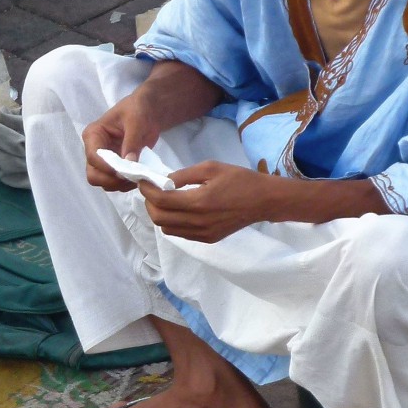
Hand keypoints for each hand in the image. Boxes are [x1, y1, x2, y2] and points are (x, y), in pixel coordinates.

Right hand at [81, 87, 161, 190]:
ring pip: (103, 182)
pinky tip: (139, 177)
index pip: (93, 156)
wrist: (148, 112)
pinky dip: (126, 185)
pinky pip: (115, 183)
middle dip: (111, 180)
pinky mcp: (114, 168)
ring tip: (138, 176)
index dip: (107, 167)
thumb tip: (129, 162)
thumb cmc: (138, 110)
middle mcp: (94, 150)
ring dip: (120, 184)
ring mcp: (103, 161)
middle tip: (131, 178)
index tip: (125, 171)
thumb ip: (132, 142)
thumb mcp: (136, 121)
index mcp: (93, 135)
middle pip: (93, 175)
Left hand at [141, 162, 274, 242]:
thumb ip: (183, 175)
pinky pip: (180, 234)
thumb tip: (163, 181)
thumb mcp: (210, 167)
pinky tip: (178, 210)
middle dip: (149, 204)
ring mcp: (203, 234)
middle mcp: (198, 222)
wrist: (264, 200)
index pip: (161, 200)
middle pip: (159, 218)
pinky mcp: (208, 239)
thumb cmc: (239, 179)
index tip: (143, 181)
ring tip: (163, 200)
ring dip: (159, 214)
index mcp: (199, 202)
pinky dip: (172, 223)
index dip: (147, 190)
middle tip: (151, 190)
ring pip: (167, 229)